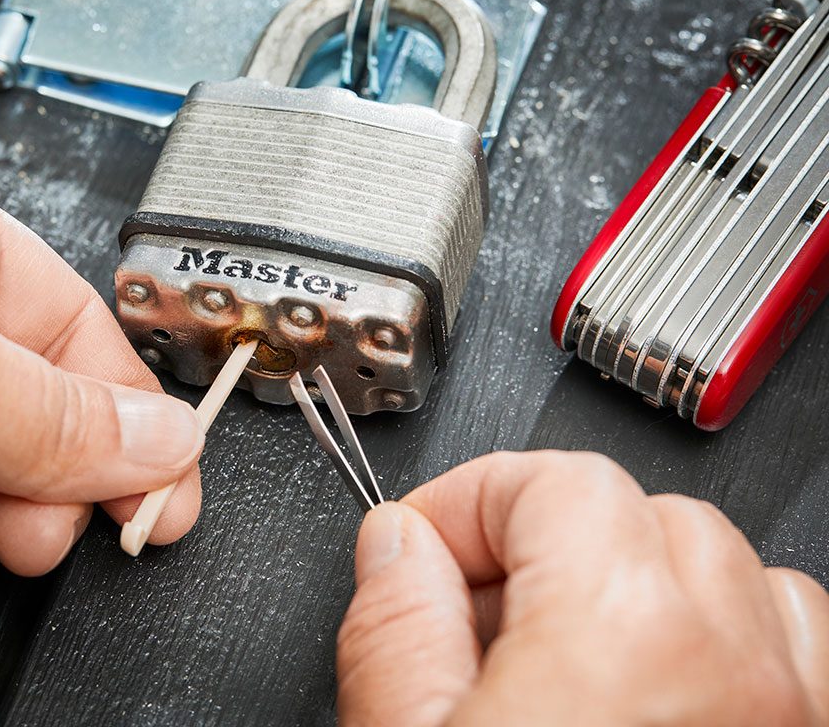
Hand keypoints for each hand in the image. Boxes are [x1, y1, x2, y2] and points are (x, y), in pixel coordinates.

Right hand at [336, 451, 828, 724]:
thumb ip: (394, 625)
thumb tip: (397, 544)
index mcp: (623, 630)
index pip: (549, 479)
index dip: (463, 501)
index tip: (418, 546)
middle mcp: (730, 661)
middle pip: (636, 511)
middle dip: (540, 541)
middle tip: (469, 614)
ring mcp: (787, 711)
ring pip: (729, 569)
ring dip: (639, 581)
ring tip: (560, 649)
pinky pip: (795, 644)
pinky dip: (725, 635)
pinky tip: (654, 683)